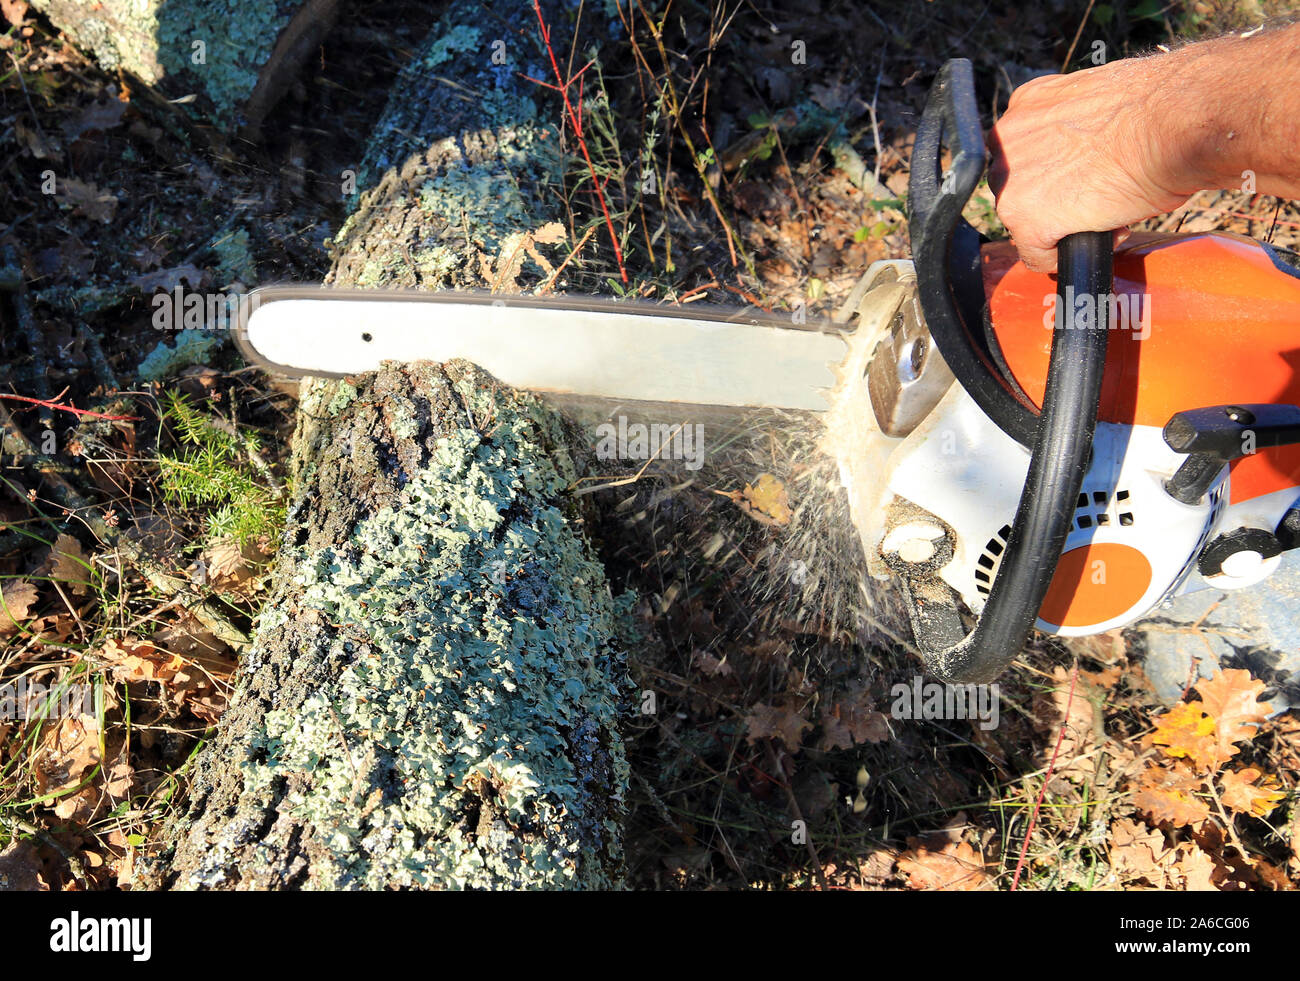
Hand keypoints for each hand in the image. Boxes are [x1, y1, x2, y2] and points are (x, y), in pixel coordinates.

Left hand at [987, 60, 1195, 272]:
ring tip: (1103, 214)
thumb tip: (1081, 154)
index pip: (1023, 152)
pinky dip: (1059, 257)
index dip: (1053, 171)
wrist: (1174, 123)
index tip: (1081, 176)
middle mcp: (1009, 138)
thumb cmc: (1157, 109)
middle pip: (1018, 186)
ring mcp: (1012, 181)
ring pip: (1023, 220)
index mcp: (1027, 104)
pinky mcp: (1027, 219)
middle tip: (1095, 197)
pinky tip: (1094, 239)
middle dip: (1052, 197)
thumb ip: (1074, 129)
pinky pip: (1034, 254)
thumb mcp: (1101, 106)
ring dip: (1058, 225)